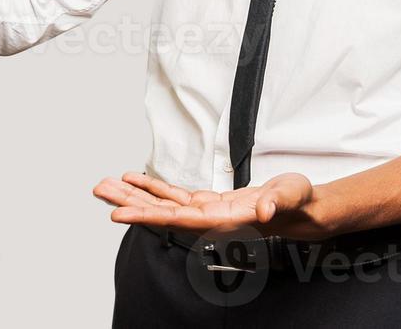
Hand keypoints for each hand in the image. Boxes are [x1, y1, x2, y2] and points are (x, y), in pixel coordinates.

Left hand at [92, 171, 322, 238]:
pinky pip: (174, 195)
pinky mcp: (208, 203)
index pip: (177, 220)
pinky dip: (153, 187)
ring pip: (163, 203)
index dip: (147, 215)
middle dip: (129, 202)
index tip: (119, 214)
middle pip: (161, 212)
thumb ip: (278, 204)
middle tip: (99, 191)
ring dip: (135, 194)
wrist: (302, 209)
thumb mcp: (291, 197)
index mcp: (223, 221)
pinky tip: (135, 179)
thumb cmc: (297, 203)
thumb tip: (265, 211)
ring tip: (107, 184)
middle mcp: (208, 220)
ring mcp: (206, 212)